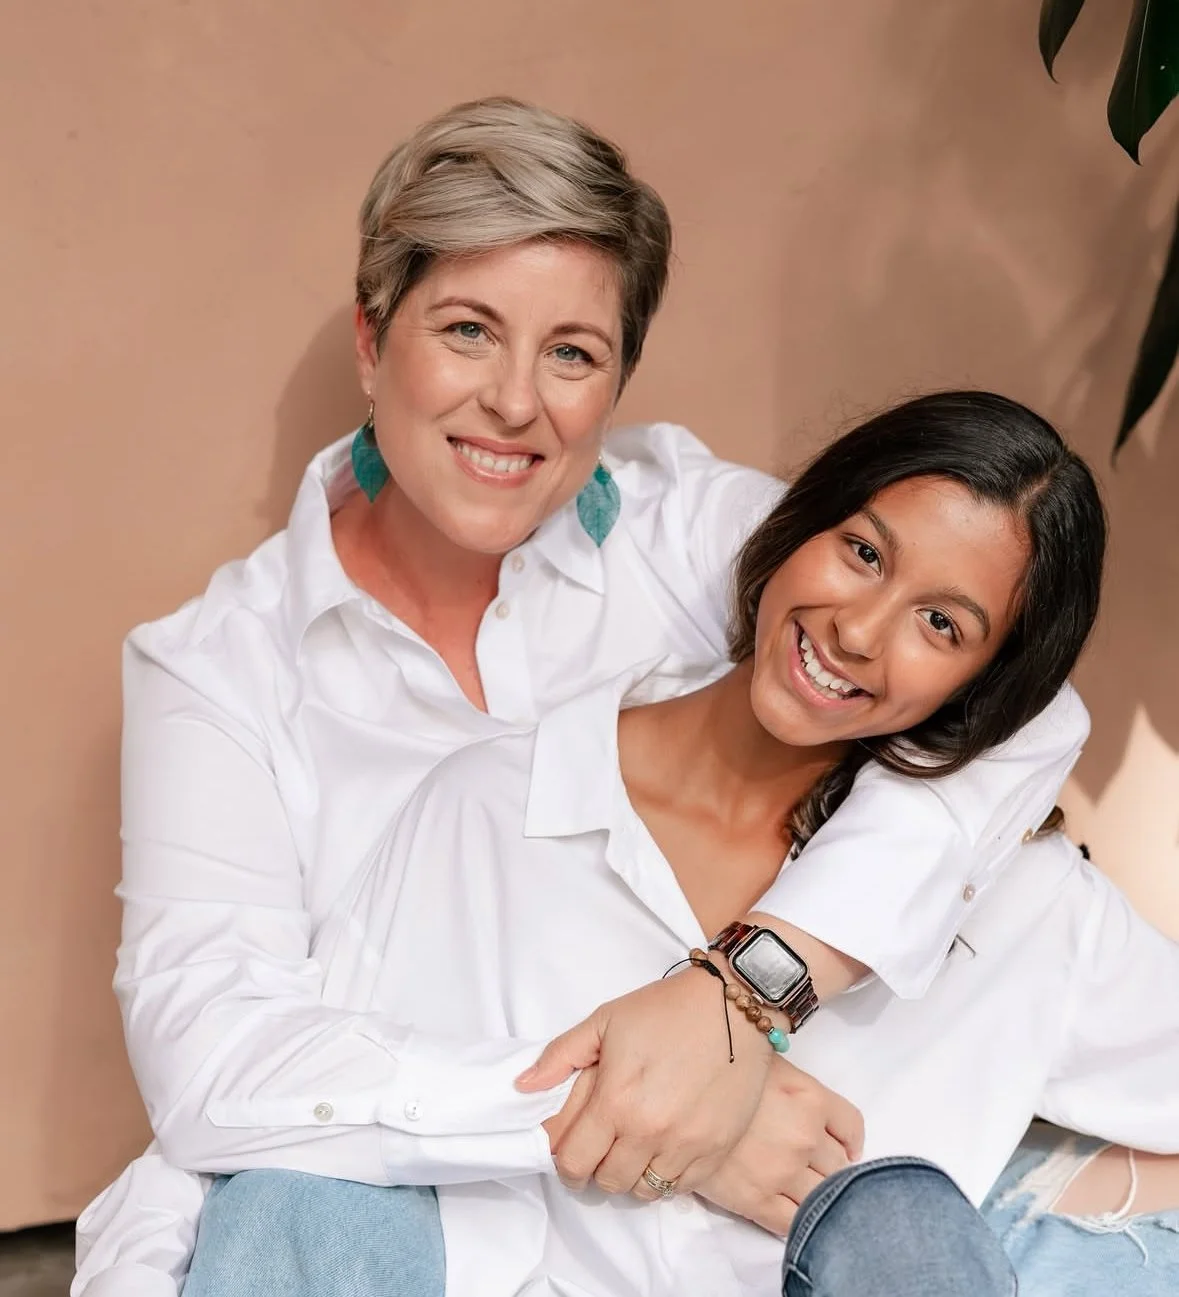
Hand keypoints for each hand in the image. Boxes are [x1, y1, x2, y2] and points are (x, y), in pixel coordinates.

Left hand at [518, 968, 772, 1197]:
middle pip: (608, 1183)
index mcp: (616, 1101)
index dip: (565, 1163)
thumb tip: (522, 1087)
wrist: (733, 1007)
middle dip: (597, 1170)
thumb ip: (561, 1056)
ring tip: (634, 1148)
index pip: (574, 1162)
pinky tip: (664, 1149)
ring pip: (644, 1190)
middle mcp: (649, 1132)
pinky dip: (666, 1175)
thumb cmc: (665, 1010)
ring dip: (632, 1175)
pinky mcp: (716, 1151)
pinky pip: (680, 1187)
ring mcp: (686, 1145)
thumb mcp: (605, 1020)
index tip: (570, 1152)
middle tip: (603, 1148)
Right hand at [695, 1057, 863, 1235]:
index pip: (851, 1126)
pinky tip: (788, 1211)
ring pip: (823, 1196)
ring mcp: (784, 1171)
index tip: (841, 1147)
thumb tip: (809, 1104)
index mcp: (809, 1097)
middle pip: (840, 1165)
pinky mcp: (758, 1201)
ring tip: (797, 1187)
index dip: (848, 1140)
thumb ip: (795, 1086)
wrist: (672, 1100)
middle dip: (831, 1168)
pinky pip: (794, 1222)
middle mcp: (804, 1135)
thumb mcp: (764, 1065)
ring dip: (817, 1195)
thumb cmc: (717, 1075)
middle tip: (812, 1165)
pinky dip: (799, 1221)